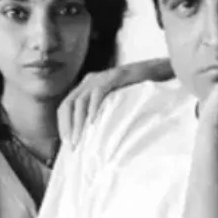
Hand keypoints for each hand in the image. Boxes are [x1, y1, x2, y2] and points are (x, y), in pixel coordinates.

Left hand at [57, 59, 172, 146]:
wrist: (155, 72)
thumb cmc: (135, 91)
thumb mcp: (112, 102)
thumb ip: (100, 112)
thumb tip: (92, 136)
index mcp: (85, 87)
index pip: (65, 106)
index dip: (63, 124)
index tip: (66, 142)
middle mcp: (89, 81)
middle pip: (68, 104)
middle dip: (67, 126)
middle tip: (70, 145)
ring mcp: (100, 77)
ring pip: (80, 101)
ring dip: (78, 122)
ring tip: (79, 140)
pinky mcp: (113, 77)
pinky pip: (98, 93)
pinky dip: (94, 108)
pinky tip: (94, 122)